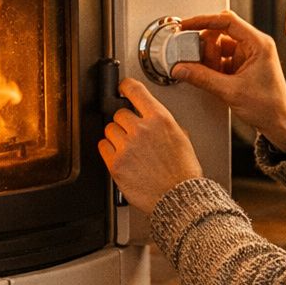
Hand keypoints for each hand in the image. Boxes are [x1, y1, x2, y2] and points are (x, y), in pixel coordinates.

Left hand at [97, 78, 203, 213]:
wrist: (179, 198)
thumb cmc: (183, 173)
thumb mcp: (181, 138)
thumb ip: (163, 124)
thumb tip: (151, 119)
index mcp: (160, 119)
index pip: (135, 90)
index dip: (126, 86)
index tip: (123, 87)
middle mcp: (141, 129)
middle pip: (119, 113)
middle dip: (125, 123)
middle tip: (133, 135)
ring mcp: (127, 146)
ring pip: (109, 129)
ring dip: (116, 137)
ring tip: (129, 149)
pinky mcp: (116, 163)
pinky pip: (102, 146)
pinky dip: (108, 150)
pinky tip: (121, 157)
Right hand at [170, 11, 285, 153]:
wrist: (279, 123)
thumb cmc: (269, 106)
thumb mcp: (231, 91)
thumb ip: (203, 78)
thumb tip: (181, 68)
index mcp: (258, 44)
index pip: (227, 21)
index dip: (204, 21)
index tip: (187, 25)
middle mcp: (253, 46)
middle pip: (219, 33)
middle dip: (206, 48)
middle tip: (196, 62)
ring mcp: (246, 56)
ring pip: (217, 47)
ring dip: (208, 60)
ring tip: (208, 75)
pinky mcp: (240, 66)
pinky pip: (219, 59)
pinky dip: (211, 68)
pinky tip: (210, 78)